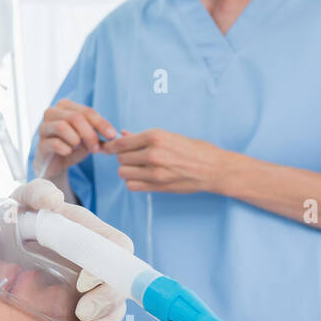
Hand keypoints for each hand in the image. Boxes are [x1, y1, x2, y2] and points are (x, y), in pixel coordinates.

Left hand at [10, 178, 131, 320]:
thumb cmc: (18, 218)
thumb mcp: (23, 200)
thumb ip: (36, 192)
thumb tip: (53, 199)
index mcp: (90, 234)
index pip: (117, 248)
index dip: (110, 266)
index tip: (83, 281)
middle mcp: (96, 263)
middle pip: (120, 284)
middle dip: (107, 303)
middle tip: (83, 314)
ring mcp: (91, 289)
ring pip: (114, 310)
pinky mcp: (81, 311)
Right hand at [33, 100, 118, 179]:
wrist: (56, 163)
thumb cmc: (73, 146)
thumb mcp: (88, 138)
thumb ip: (98, 133)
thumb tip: (112, 135)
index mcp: (65, 106)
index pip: (87, 111)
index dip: (101, 123)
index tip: (112, 136)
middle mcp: (52, 112)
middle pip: (75, 118)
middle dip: (90, 134)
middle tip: (97, 149)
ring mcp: (43, 127)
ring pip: (62, 127)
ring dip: (77, 140)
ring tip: (79, 148)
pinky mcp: (40, 143)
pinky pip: (54, 143)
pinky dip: (66, 149)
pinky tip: (67, 153)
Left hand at [103, 129, 228, 193]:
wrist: (214, 169)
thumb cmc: (194, 149)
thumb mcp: (169, 136)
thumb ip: (143, 137)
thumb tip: (123, 134)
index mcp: (155, 136)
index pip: (120, 143)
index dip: (111, 146)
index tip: (107, 147)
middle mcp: (153, 153)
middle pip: (120, 158)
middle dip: (123, 157)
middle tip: (132, 156)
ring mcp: (155, 172)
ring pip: (123, 172)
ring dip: (127, 170)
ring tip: (138, 167)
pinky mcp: (158, 186)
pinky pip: (132, 186)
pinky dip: (133, 182)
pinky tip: (142, 177)